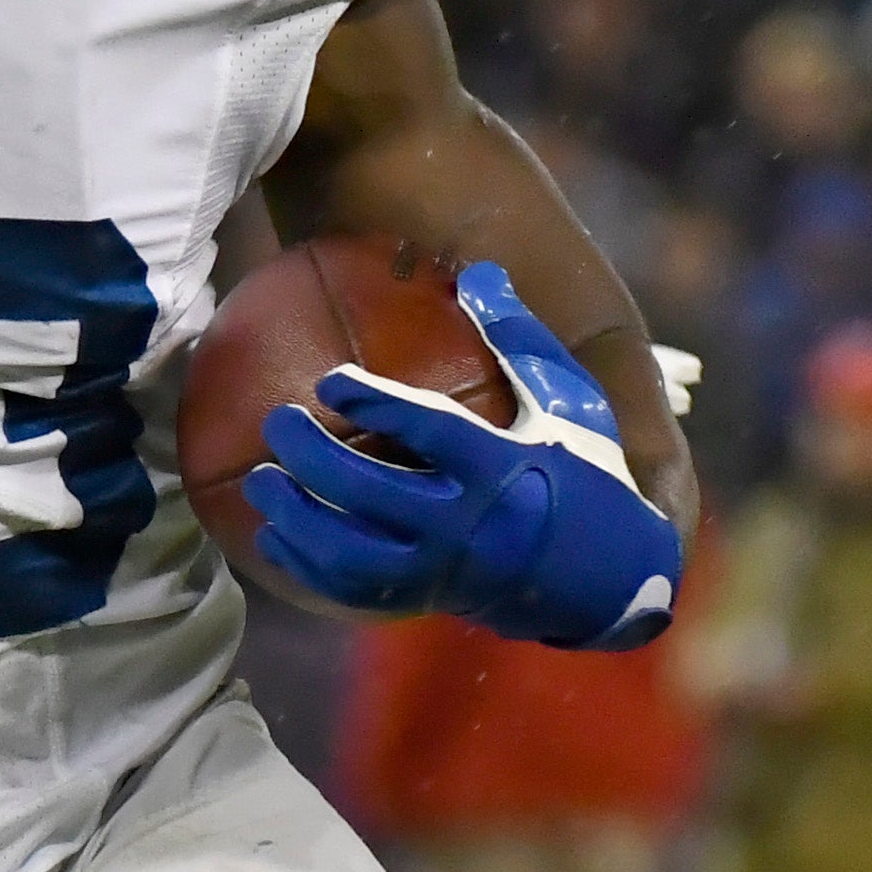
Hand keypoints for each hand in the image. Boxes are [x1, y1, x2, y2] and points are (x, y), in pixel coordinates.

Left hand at [238, 262, 682, 649]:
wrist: (611, 581)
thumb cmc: (587, 472)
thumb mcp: (569, 402)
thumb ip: (520, 339)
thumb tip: (479, 272)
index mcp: (504, 468)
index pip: (431, 432)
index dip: (377, 405)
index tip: (330, 379)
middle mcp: (470, 525)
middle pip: (372, 494)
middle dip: (314, 460)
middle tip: (276, 423)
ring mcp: (445, 570)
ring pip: (352, 555)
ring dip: (298, 520)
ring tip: (260, 482)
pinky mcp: (428, 600)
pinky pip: (354, 592)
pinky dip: (308, 565)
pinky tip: (274, 532)